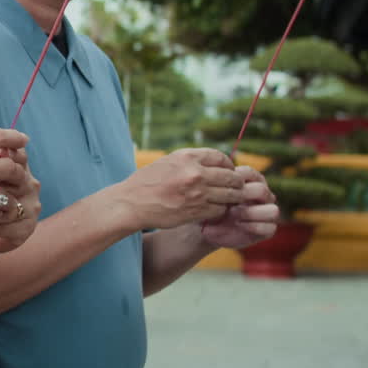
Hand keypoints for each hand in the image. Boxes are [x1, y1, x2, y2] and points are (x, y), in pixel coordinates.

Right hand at [118, 148, 245, 230]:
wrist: (131, 204)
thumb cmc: (146, 183)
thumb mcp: (167, 162)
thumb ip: (190, 161)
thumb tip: (212, 162)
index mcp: (187, 157)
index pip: (220, 157)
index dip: (228, 164)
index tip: (228, 170)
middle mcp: (195, 173)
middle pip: (231, 177)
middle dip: (236, 183)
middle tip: (234, 188)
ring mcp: (197, 193)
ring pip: (230, 195)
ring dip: (231, 198)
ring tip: (228, 200)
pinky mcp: (196, 211)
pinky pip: (220, 210)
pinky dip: (220, 210)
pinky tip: (214, 209)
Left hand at [201, 166, 279, 248]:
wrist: (208, 228)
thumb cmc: (207, 206)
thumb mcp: (208, 195)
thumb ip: (215, 186)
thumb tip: (213, 179)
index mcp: (249, 180)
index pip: (249, 173)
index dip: (235, 180)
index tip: (219, 186)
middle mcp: (262, 195)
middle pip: (262, 190)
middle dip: (244, 196)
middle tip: (227, 202)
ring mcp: (266, 212)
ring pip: (272, 209)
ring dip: (250, 212)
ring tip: (232, 214)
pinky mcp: (267, 229)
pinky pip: (269, 227)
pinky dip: (253, 226)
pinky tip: (238, 225)